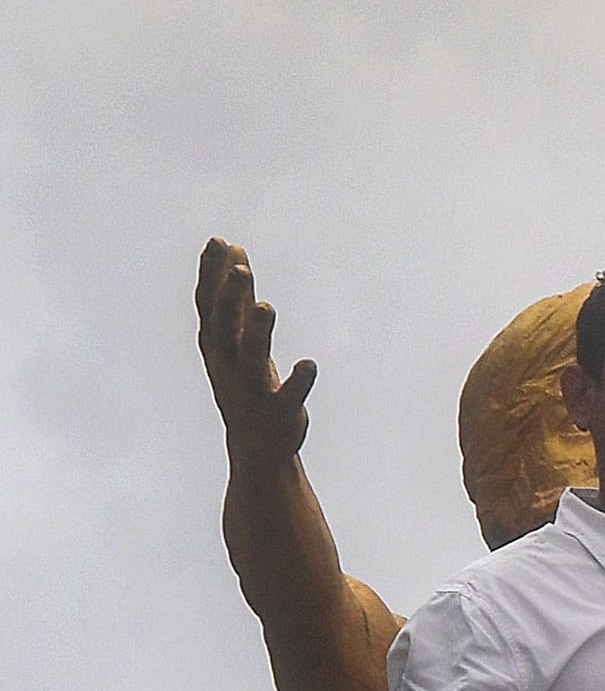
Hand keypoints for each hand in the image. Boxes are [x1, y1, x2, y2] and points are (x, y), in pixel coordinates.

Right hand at [196, 238, 316, 460]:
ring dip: (258, 332)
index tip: (219, 242)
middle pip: (225, 328)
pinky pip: (288, 396)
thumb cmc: (246, 382)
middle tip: (239, 268)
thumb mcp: (237, 339)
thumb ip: (237, 299)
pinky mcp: (279, 413)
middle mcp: (230, 366)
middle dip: (230, 299)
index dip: (211, 275)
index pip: (210, 306)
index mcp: (219, 347)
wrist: (255, 448)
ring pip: (251, 359)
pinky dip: (298, 381)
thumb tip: (234, 255)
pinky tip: (309, 364)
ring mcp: (253, 390)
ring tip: (267, 306)